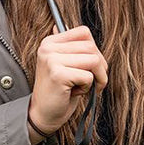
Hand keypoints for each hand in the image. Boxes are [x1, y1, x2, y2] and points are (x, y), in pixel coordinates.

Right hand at [27, 26, 107, 143]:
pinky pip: (88, 76)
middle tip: (94, 81)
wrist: (43, 114)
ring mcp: (52, 60)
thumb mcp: (64, 64)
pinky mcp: (58, 74)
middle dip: (100, 66)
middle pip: (91, 47)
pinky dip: (88, 87)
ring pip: (93, 60)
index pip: (83, 32)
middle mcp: (48, 48)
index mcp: (49, 42)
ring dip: (97, 77)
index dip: (94, 50)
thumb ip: (70, 47)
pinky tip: (75, 92)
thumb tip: (79, 30)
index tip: (91, 65)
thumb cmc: (58, 90)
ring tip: (84, 86)